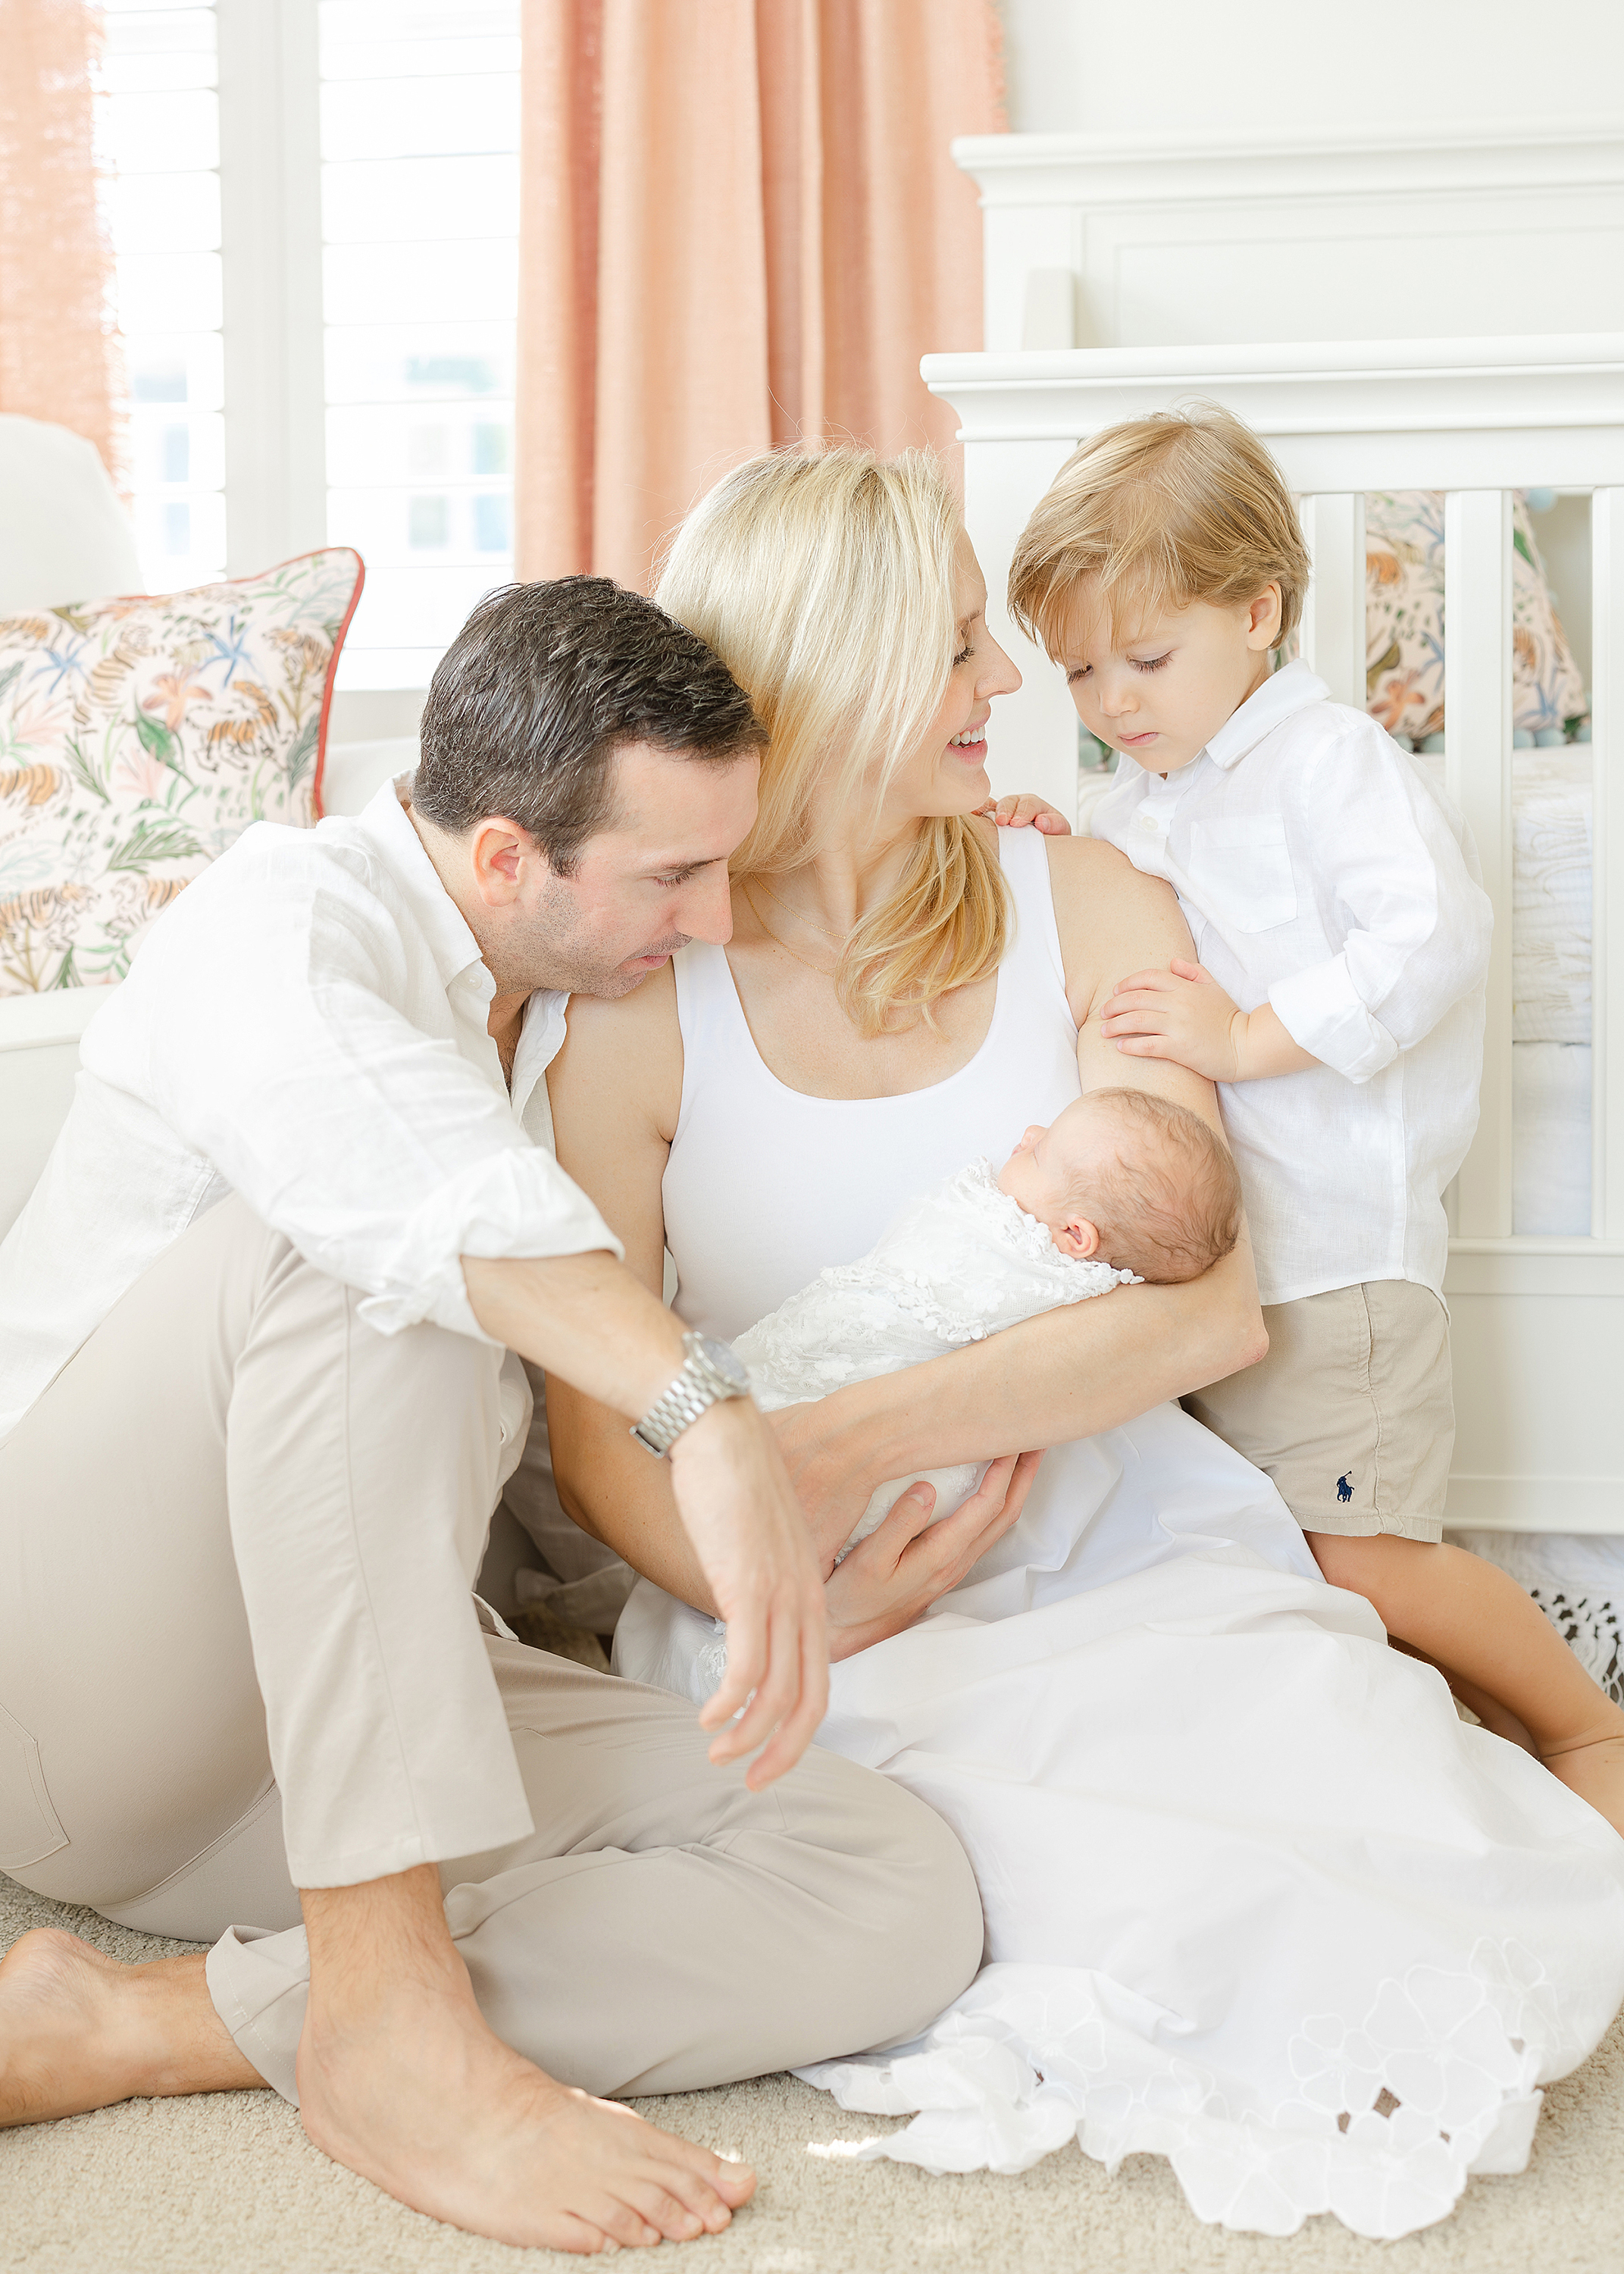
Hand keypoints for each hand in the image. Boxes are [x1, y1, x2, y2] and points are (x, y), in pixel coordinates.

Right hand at [666, 1400, 827, 1787]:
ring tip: (719, 1755)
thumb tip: (738, 1606)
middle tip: (754, 1783)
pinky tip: (708, 1718)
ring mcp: (778, 1594)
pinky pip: (747, 1664)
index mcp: (809, 1589)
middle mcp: (804, 1598)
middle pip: (809, 1697)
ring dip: (749, 1735)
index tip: (770, 1754)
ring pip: (779, 1690)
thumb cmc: (730, 1479)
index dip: (799, 1725)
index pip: (817, 1673)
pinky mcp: (747, 1586)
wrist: (719, 1430)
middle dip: (783, 1750)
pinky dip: (731, 1703)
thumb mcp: (755, 1539)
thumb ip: (757, 1578)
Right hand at [822, 1452, 1043, 1659]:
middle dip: (1023, 1475)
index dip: (1003, 1471)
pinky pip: (984, 1530)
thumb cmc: (853, 1594)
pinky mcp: (945, 1567)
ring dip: (1015, 1489)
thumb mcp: (869, 1559)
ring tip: (1023, 1458)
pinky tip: (992, 1490)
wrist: (848, 1631)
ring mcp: (953, 1566)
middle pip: (1004, 1514)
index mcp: (941, 1554)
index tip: (1011, 1440)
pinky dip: (997, 1504)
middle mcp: (956, 1561)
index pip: (986, 1506)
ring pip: (997, 1523)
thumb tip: (927, 1490)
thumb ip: (898, 1525)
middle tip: (1036, 1440)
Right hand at [979, 792, 1070, 833]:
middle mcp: (1018, 805)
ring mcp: (1004, 811)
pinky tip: (973, 813)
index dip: (1023, 812)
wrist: (1046, 848)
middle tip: (1003, 822)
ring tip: (989, 821)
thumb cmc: (1053, 838)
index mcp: (1035, 805)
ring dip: (991, 813)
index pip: (1029, 804)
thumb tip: (1042, 821)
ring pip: (996, 806)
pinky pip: (985, 812)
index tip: (1017, 823)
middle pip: (1010, 802)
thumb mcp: (1060, 830)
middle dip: (1006, 811)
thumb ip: (1055, 824)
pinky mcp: (992, 820)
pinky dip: (979, 811)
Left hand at [1100, 956, 1246, 1079]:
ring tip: (1103, 1030)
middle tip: (1102, 1013)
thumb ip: (1193, 972)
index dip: (1127, 983)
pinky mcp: (1180, 1048)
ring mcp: (1179, 1026)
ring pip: (1138, 1020)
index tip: (1115, 992)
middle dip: (1114, 1005)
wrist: (1245, 1045)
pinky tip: (1121, 1047)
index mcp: (1186, 987)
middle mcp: (1179, 1004)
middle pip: (1137, 998)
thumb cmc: (1228, 1017)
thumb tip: (1172, 962)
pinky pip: (1148, 1045)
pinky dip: (1131, 1045)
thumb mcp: (1214, 988)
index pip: (1148, 978)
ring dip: (1116, 1024)